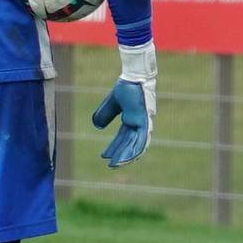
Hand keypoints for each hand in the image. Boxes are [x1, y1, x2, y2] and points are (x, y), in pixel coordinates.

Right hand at [92, 40, 156, 166]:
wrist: (134, 76)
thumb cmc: (127, 87)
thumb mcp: (112, 103)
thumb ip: (105, 114)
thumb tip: (97, 126)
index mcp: (130, 119)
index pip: (121, 137)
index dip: (113, 147)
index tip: (104, 156)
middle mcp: (137, 123)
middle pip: (128, 143)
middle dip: (119, 154)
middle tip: (111, 165)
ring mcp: (142, 123)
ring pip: (135, 144)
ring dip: (127, 155)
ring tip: (118, 165)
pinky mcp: (144, 121)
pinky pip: (142, 138)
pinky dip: (137, 148)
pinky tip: (131, 157)